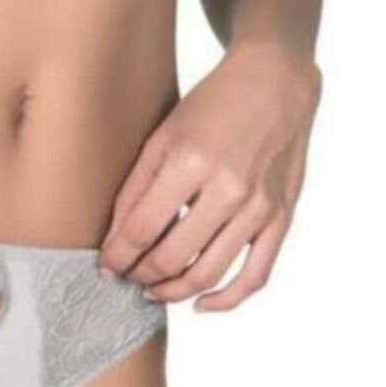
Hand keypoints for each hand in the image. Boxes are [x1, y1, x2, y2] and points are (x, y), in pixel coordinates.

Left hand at [97, 40, 321, 310]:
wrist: (274, 83)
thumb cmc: (213, 104)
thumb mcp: (165, 133)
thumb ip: (138, 184)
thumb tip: (116, 236)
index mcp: (190, 160)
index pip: (141, 229)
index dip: (117, 255)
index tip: (104, 266)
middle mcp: (227, 188)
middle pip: (171, 256)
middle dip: (140, 275)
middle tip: (126, 278)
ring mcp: (258, 208)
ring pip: (209, 273)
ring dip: (174, 290)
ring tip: (153, 290)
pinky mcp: (281, 218)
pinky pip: (255, 276)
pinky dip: (226, 300)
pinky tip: (200, 303)